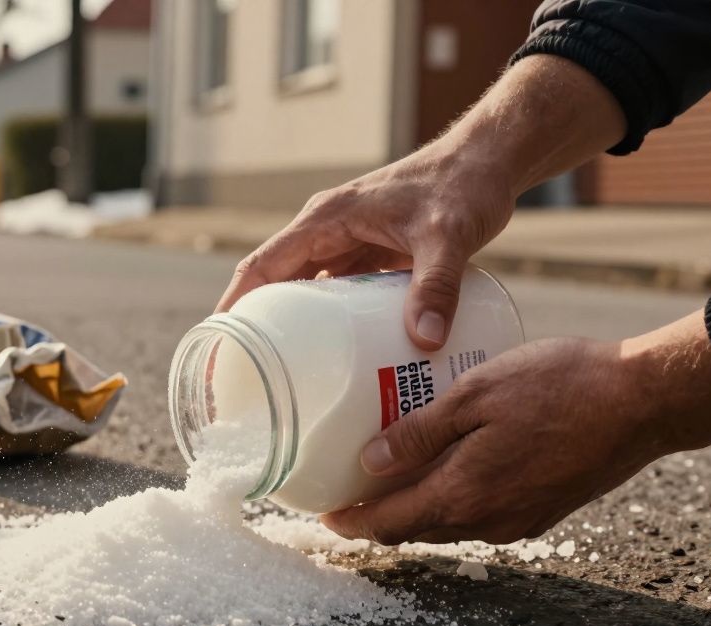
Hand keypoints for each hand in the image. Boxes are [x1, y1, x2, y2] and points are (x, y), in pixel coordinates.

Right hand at [216, 149, 513, 349]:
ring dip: (293, 329)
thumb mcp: (448, 236)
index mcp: (324, 220)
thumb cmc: (463, 185)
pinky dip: (330, 325)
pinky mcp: (370, 257)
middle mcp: (327, 232)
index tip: (221, 348)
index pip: (262, 267)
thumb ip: (436, 286)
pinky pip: (337, 296)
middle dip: (257, 327)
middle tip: (248, 378)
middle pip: (275, 284)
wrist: (489, 162)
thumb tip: (425, 341)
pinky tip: (336, 359)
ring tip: (284, 378)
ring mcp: (347, 245)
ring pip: (305, 293)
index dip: (236, 307)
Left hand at [320, 324, 710, 545]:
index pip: (389, 524)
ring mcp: (519, 521)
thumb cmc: (559, 386)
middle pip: (415, 530)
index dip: (351, 523)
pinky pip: (481, 516)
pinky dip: (453, 502)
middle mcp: (488, 520)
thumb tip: (369, 463)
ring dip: (415, 511)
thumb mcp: (475, 396)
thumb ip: (420, 434)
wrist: (642, 401)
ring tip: (391, 479)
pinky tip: (447, 471)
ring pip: (449, 525)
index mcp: (463, 494)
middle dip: (378, 519)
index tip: (324, 514)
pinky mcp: (542, 511)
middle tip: (349, 494)